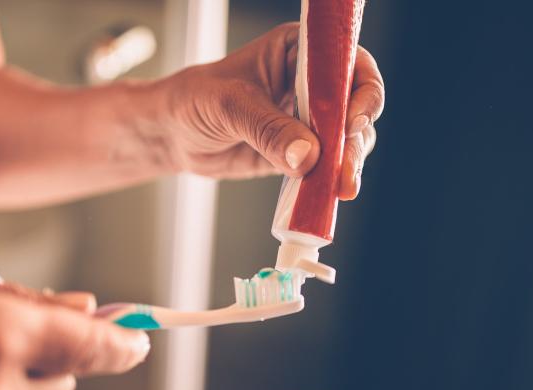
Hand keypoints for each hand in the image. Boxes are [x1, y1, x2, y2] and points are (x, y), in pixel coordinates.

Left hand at [158, 23, 384, 199]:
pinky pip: (326, 166)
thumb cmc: (194, 101)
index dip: (359, 91)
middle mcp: (312, 82)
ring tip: (341, 187)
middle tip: (345, 168)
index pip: (347, 63)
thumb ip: (268, 129)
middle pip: (355, 106)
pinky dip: (329, 181)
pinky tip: (327, 195)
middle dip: (355, 138)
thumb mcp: (229, 106)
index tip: (351, 122)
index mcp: (299, 51)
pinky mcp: (302, 152)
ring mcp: (309, 119)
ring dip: (348, 164)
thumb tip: (308, 156)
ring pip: (347, 140)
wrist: (173, 134)